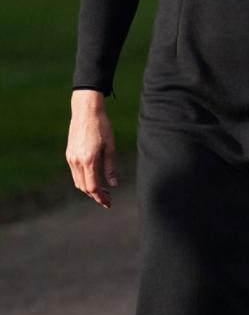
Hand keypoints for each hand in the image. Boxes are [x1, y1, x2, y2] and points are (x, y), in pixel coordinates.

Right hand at [66, 90, 117, 207]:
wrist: (86, 112)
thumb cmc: (102, 127)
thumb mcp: (110, 148)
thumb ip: (110, 168)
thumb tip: (114, 185)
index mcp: (89, 161)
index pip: (93, 187)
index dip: (101, 197)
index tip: (109, 203)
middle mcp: (77, 161)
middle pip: (84, 187)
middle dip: (95, 196)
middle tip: (107, 199)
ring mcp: (71, 158)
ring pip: (78, 182)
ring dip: (89, 189)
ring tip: (102, 191)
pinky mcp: (69, 154)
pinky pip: (75, 173)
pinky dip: (83, 180)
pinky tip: (93, 179)